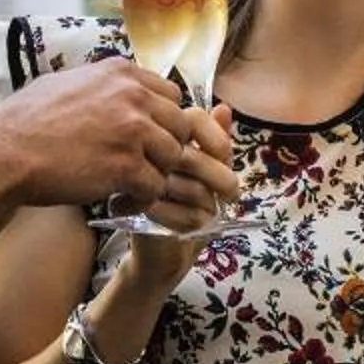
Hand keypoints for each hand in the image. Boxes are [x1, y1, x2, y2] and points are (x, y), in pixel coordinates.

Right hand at [0, 62, 220, 213]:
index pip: (171, 96)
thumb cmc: (25, 121)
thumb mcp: (67, 84)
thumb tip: (117, 90)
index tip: (146, 140)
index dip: (162, 122)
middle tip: (142, 167)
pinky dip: (140, 199)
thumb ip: (102, 86)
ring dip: (154, 176)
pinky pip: (154, 187)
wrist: (3, 151)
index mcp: (120, 73)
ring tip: (128, 188)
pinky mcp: (126, 165)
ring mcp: (132, 130)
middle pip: (179, 126)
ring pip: (173, 158)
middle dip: (164, 150)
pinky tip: (118, 202)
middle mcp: (132, 96)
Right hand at [110, 105, 238, 287]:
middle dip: (221, 179)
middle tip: (230, 195)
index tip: (226, 160)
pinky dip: (192, 220)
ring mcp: (136, 179)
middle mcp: (146, 153)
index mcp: (164, 138)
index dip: (217, 140)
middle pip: (194, 154)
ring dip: (206, 204)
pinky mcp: (134, 206)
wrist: (162, 254)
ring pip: (190, 184)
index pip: (193, 119)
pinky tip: (190, 227)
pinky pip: (176, 207)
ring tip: (206, 214)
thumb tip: (224, 108)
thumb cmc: (188, 211)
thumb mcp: (210, 174)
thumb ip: (216, 143)